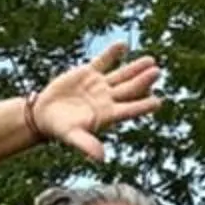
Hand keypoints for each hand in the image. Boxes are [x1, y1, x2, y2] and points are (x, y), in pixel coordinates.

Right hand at [30, 43, 161, 162]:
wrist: (46, 114)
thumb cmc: (60, 129)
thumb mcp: (73, 136)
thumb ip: (87, 145)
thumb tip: (101, 159)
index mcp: (108, 115)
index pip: (130, 110)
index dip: (143, 106)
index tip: (158, 101)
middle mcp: (108, 99)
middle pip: (130, 89)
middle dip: (143, 81)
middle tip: (157, 72)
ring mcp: (100, 85)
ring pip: (121, 74)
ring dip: (135, 67)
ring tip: (151, 60)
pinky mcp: (89, 73)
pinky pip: (103, 61)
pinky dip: (112, 54)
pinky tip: (123, 45)